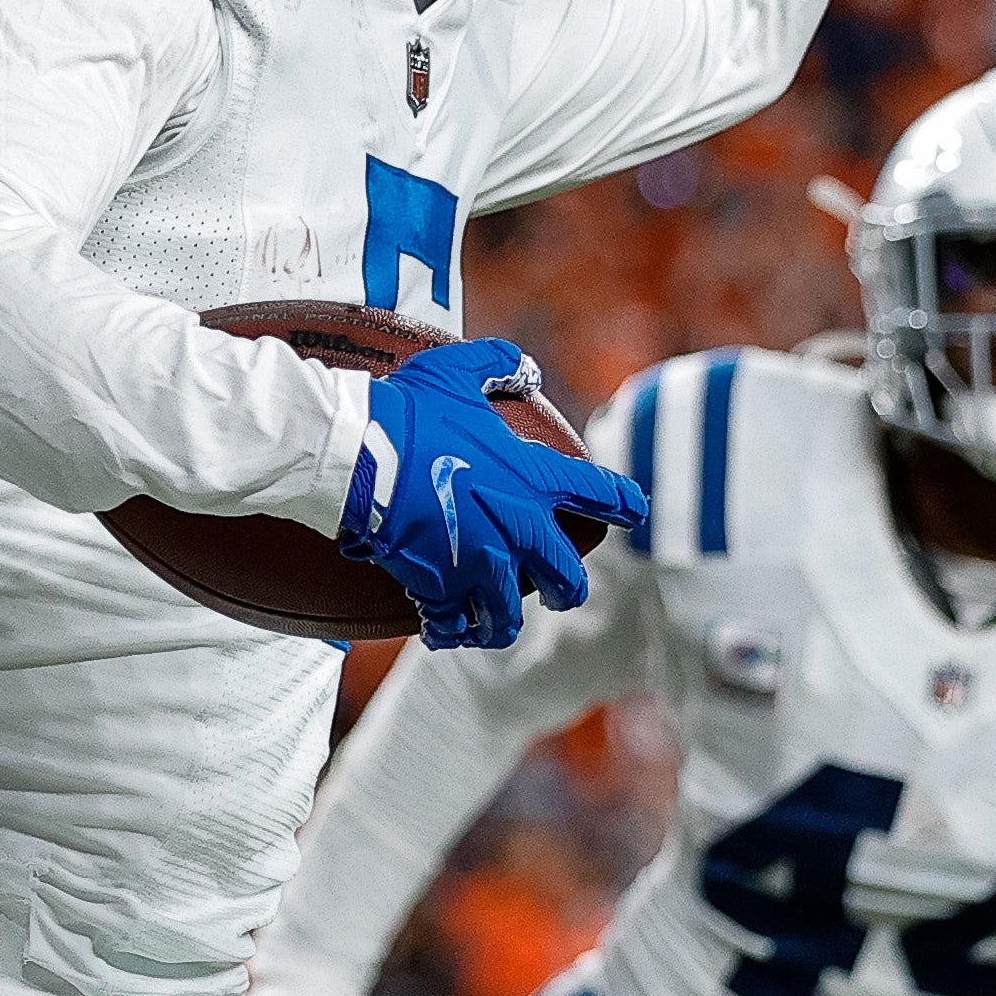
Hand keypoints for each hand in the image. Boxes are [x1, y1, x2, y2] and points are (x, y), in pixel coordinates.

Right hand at [340, 339, 638, 649]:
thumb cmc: (407, 411)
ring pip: (508, 616)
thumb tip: (525, 368)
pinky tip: (443, 629)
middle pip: (566, 578)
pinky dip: (450, 630)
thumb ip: (497, 364)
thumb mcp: (455, 371)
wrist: (359, 454)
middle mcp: (517, 528)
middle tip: (562, 595)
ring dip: (501, 622)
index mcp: (530, 478)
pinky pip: (453, 625)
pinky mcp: (439, 588)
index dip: (623, 504)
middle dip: (569, 592)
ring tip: (492, 624)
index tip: (635, 514)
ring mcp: (480, 564)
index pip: (598, 493)